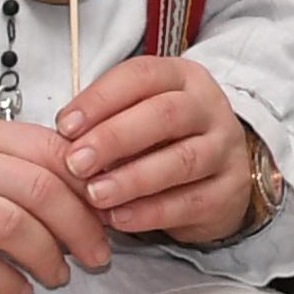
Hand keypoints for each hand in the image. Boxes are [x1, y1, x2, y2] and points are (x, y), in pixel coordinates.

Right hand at [0, 113, 113, 293]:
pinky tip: (20, 291)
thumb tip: (86, 187)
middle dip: (81, 227)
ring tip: (60, 276)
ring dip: (48, 257)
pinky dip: (5, 281)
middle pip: (41, 190)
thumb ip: (16, 159)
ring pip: (13, 227)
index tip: (108, 211)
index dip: (89, 184)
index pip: (50, 150)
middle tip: (98, 254)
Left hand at [60, 55, 263, 245]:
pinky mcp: (229, 191)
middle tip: (77, 163)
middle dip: (114, 138)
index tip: (65, 126)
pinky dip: (150, 212)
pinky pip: (191, 202)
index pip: (143, 75)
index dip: (101, 98)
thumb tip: (64, 139)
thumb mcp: (138, 116)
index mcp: (183, 78)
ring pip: (182, 160)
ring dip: (132, 179)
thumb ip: (105, 120)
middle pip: (166, 114)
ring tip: (95, 194)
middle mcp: (209, 108)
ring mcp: (225, 150)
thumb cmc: (164, 140)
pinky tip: (119, 217)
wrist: (219, 175)